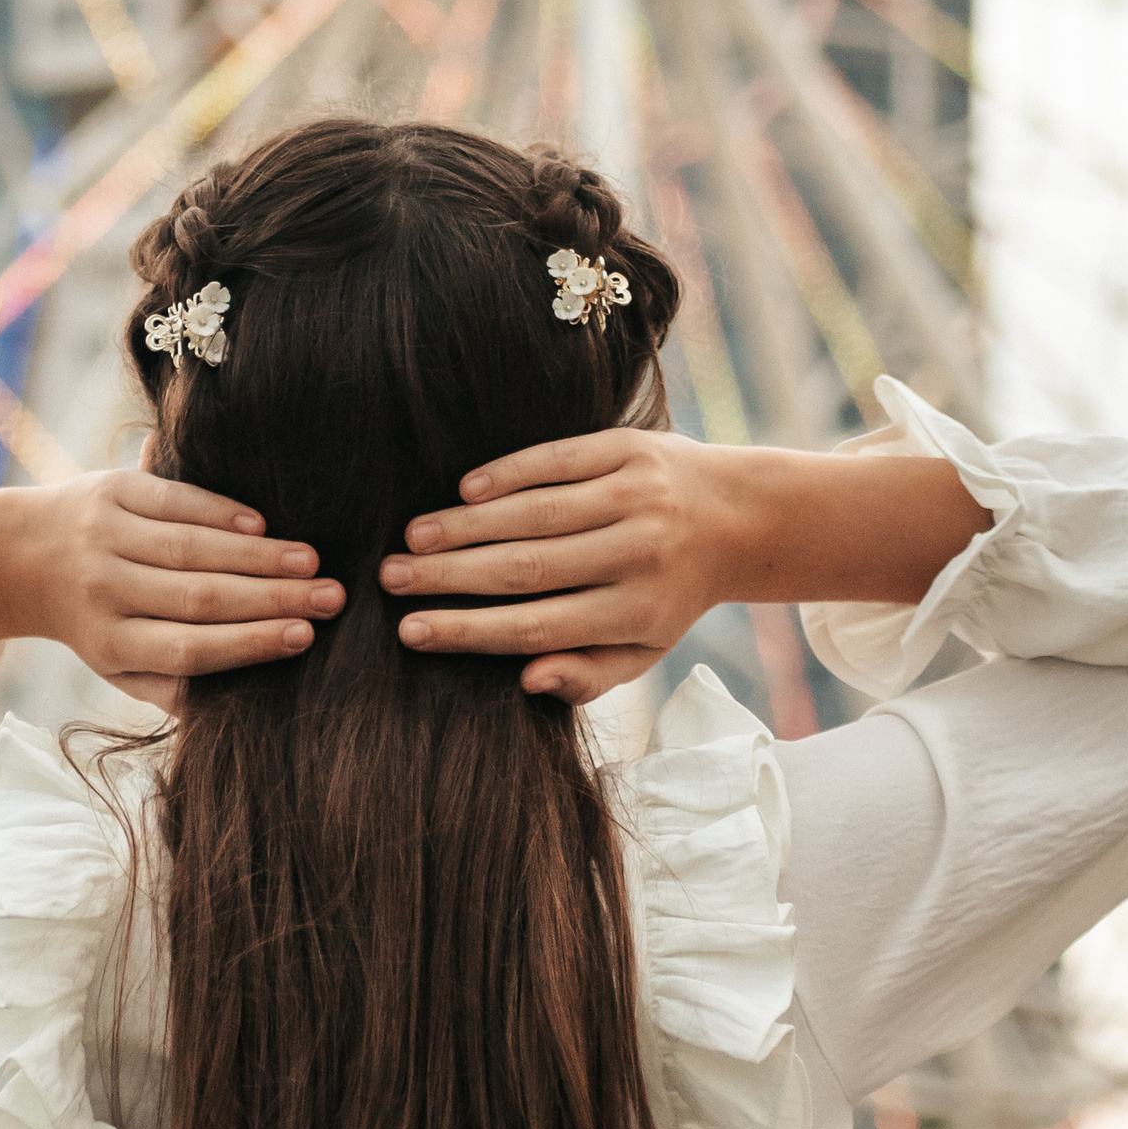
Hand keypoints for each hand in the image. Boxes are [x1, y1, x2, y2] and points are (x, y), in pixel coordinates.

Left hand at [0, 460, 340, 708]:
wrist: (20, 555)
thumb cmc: (91, 620)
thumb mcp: (116, 666)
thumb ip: (168, 686)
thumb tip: (234, 711)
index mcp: (108, 641)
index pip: (187, 646)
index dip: (247, 643)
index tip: (304, 638)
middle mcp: (103, 589)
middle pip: (198, 597)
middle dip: (271, 598)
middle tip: (331, 597)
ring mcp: (105, 536)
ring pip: (191, 547)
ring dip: (257, 555)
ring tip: (311, 561)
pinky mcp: (110, 490)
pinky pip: (173, 501)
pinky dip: (219, 511)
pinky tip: (262, 524)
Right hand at [379, 429, 984, 704]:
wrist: (739, 516)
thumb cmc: (670, 592)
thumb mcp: (645, 650)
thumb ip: (588, 674)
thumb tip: (526, 679)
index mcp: (639, 611)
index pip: (538, 626)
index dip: (470, 630)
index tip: (411, 632)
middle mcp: (638, 553)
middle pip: (527, 569)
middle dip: (450, 576)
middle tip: (388, 579)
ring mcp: (635, 496)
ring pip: (535, 514)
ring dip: (466, 524)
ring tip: (412, 538)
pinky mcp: (630, 449)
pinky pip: (557, 460)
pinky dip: (508, 475)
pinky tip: (464, 490)